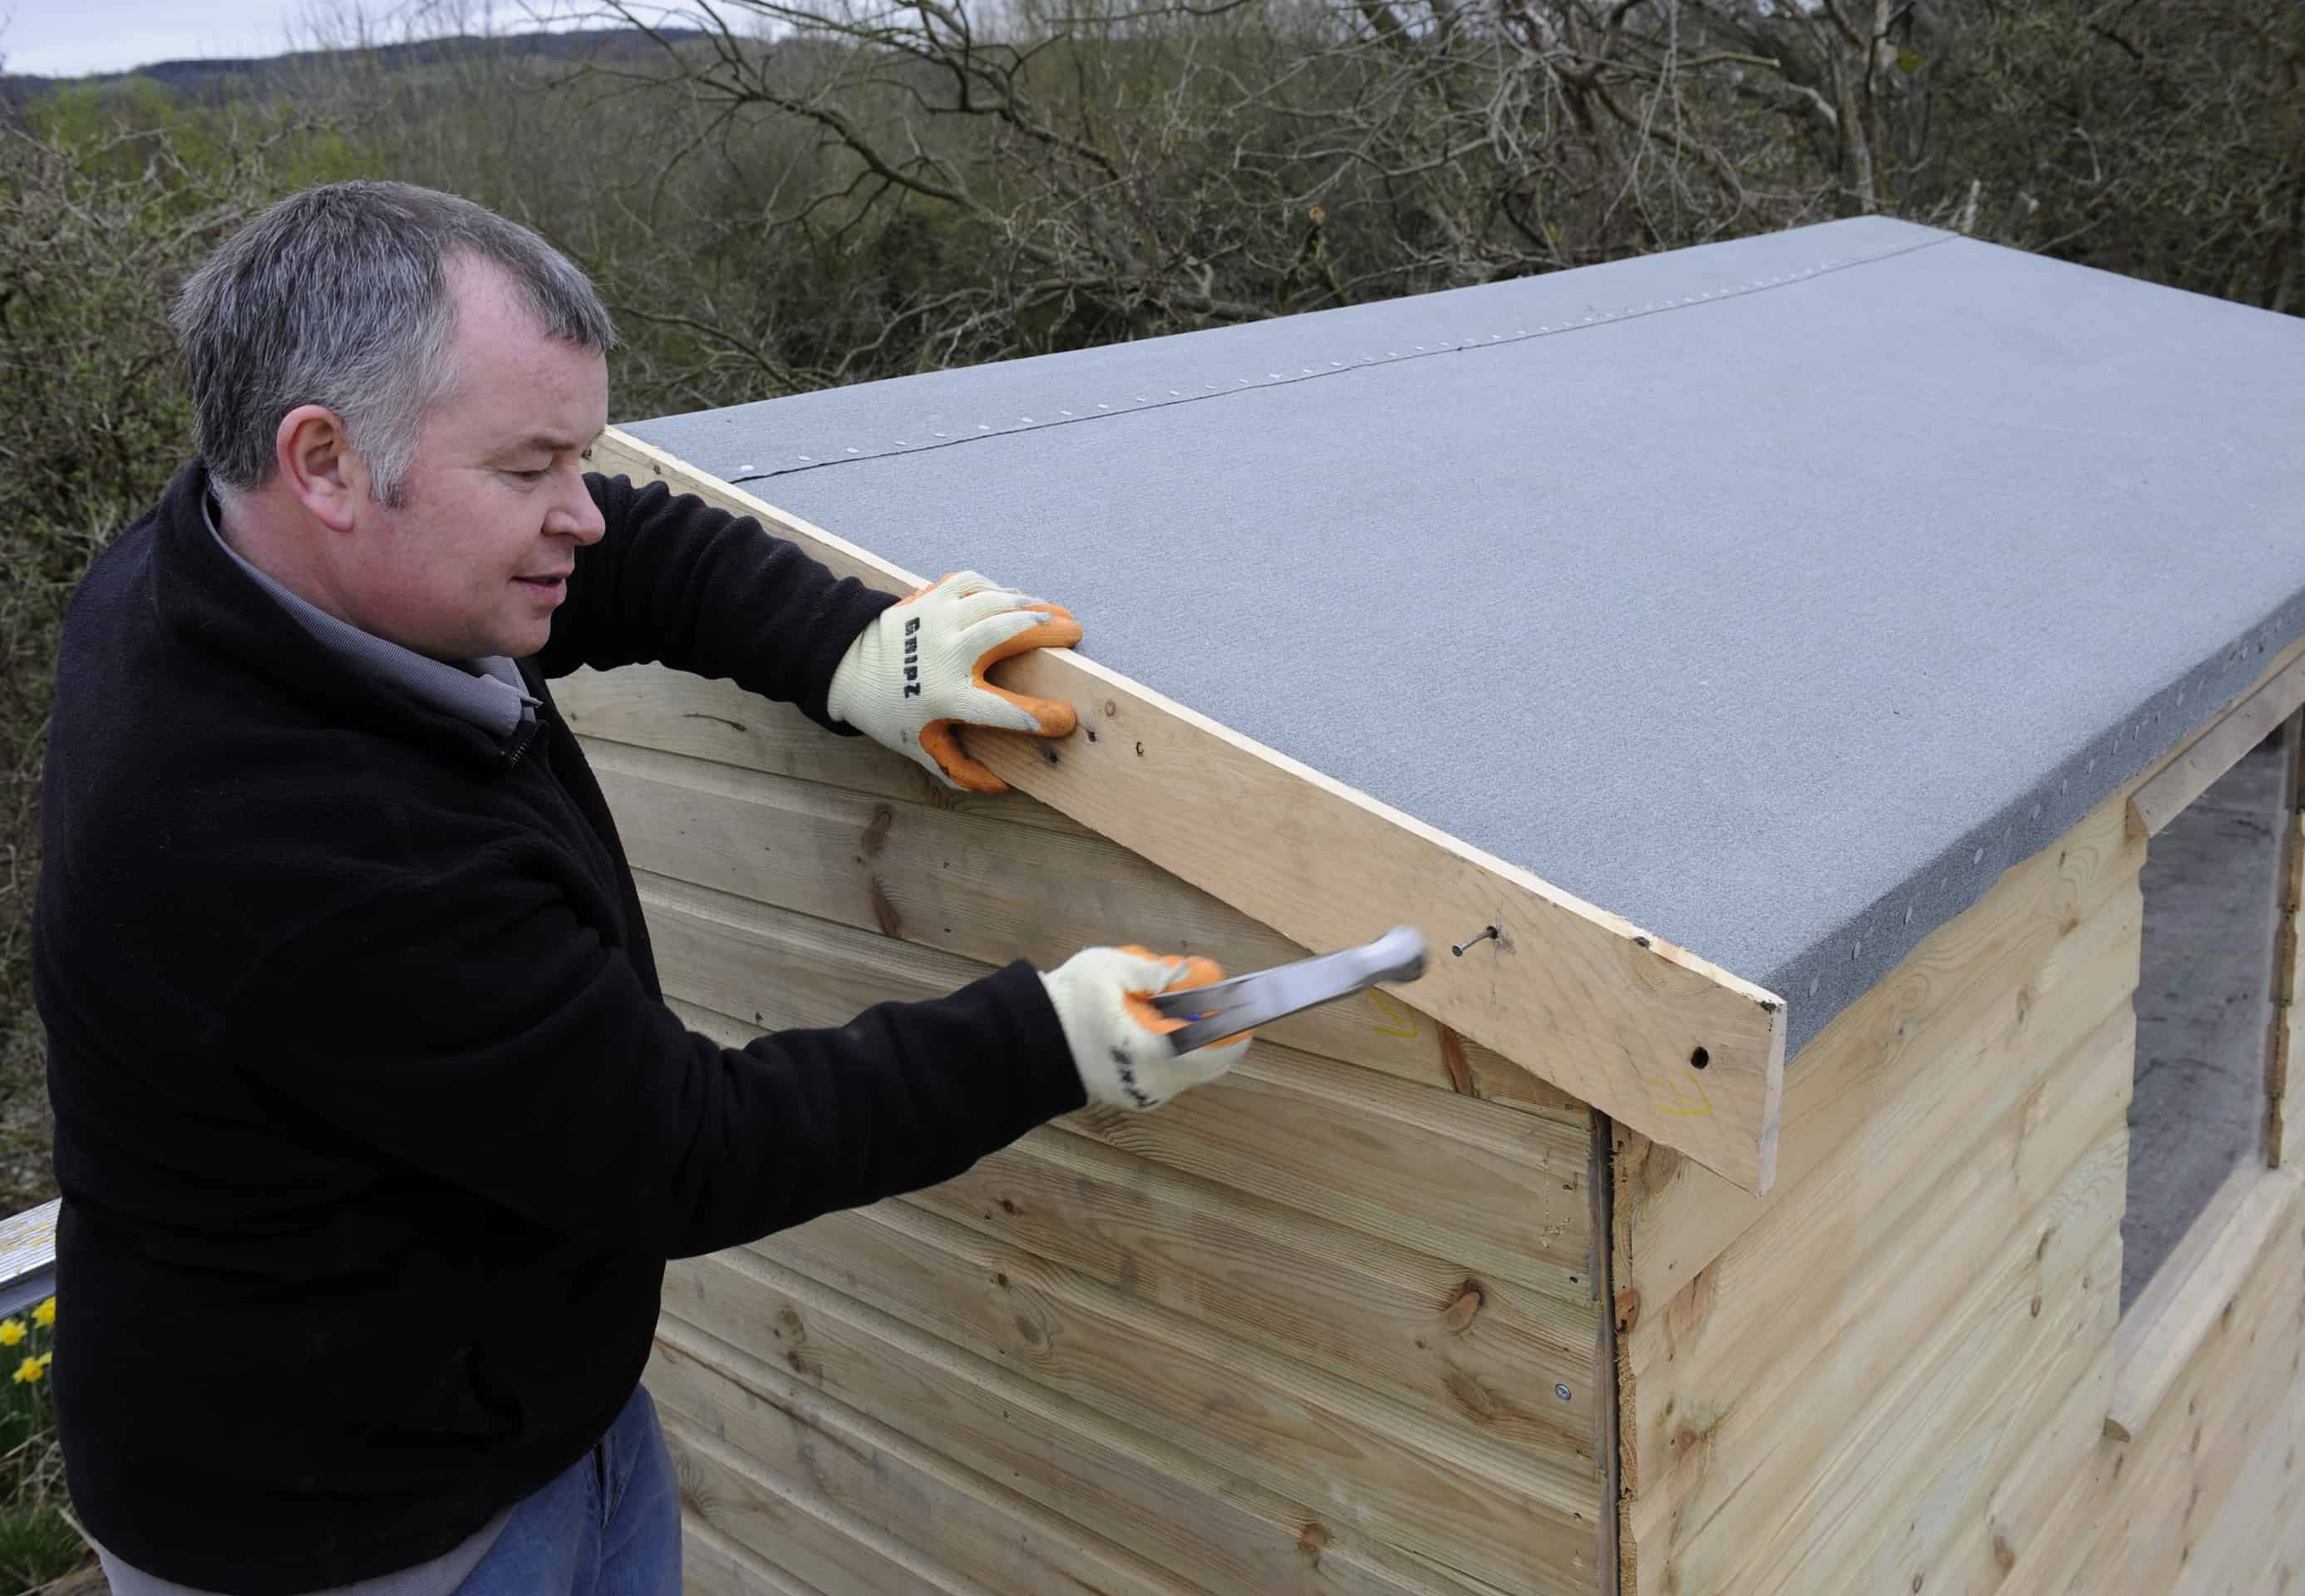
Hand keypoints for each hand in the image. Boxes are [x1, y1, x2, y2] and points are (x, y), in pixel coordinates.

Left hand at [826, 571, 1081, 792]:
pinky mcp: (931, 596)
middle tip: (1075, 635)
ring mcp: (939, 618)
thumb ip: (962, 771)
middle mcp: (946, 653)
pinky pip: (975, 583)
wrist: (847, 666)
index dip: (1043, 718)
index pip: (1006, 711)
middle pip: (1009, 633)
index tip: (1065, 720)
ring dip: (1034, 606)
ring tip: (1058, 614)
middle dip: (1050, 631)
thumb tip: (1003, 785)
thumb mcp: (922, 749)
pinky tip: (1014, 600)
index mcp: (947, 697)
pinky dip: (1000, 590)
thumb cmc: (892, 712)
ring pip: (998, 601)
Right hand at [1041, 945, 1253, 1110]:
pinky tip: (1157, 1026)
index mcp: (1153, 1053)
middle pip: (1210, 1064)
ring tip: (1177, 1009)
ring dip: (1196, 1043)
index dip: (1237, 1029)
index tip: (1246, 1008)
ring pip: (1191, 1072)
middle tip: (1213, 1003)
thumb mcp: (1107, 969)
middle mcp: (1155, 1084)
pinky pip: (1171, 1077)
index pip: (1216, 1049)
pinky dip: (1177, 1053)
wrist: (1024, 1042)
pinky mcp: (1134, 1097)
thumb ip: (1153, 971)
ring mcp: (1144, 1096)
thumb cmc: (1066, 1003)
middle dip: (1218, 1034)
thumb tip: (1184, 973)